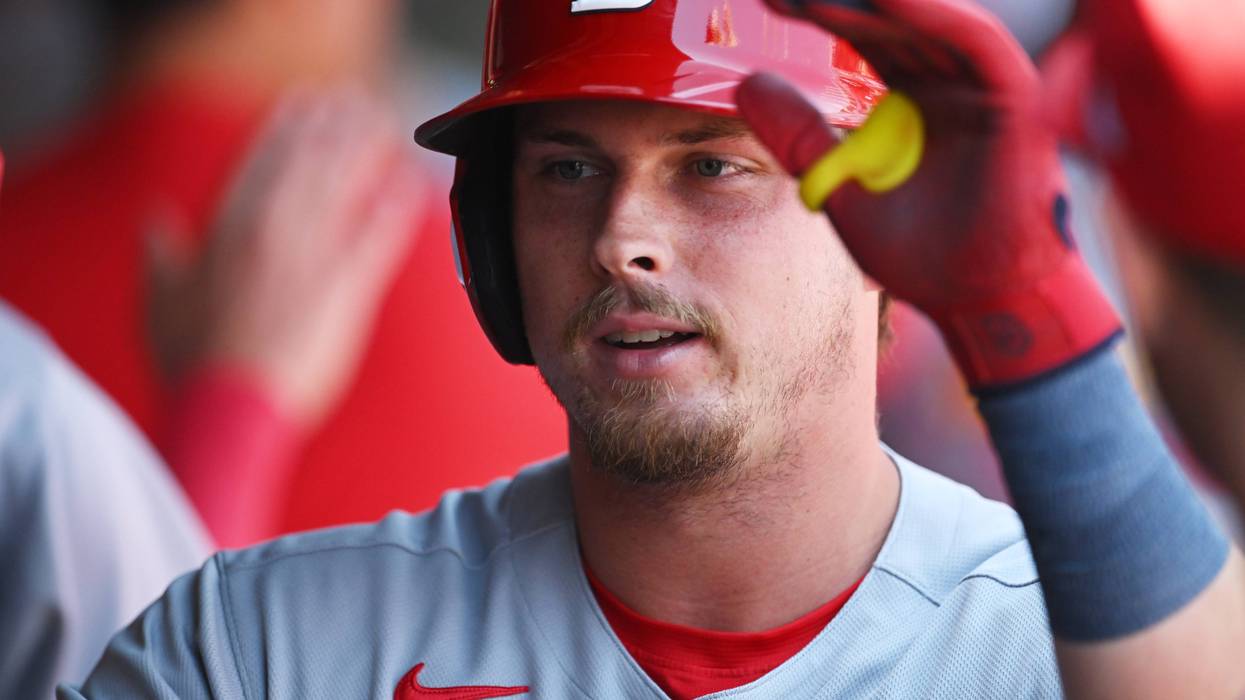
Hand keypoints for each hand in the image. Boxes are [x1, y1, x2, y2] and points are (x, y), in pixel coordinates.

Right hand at [146, 91, 422, 427]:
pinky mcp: (347, 287)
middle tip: (352, 100)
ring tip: (382, 122)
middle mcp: (271, 231)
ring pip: (343, 185)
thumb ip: (160, 257)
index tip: (305, 103)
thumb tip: (154, 220)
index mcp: (225, 231)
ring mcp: (311, 256)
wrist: (229, 410)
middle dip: (331, 126)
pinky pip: (379, 235)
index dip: (287, 128)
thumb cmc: (193, 366)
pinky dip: (395, 206)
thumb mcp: (160, 305)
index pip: (261, 162)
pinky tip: (410, 183)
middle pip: (308, 162)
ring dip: (364, 148)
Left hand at [736, 0, 1118, 388]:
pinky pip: (975, 44)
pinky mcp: (1013, 99)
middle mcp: (949, 81)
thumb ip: (797, 134)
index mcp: (914, 97)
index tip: (767, 0)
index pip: (863, 34)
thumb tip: (745, 82)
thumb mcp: (839, 184)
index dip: (817, 12)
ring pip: (929, 19)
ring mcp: (982, 86)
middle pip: (891, 18)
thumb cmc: (926, 254)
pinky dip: (934, 16)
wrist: (975, 302)